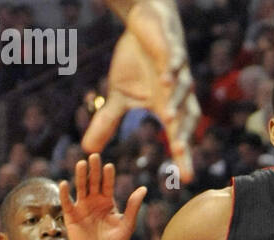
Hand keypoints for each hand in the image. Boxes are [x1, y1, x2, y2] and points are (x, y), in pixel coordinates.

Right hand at [59, 155, 146, 239]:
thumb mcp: (127, 225)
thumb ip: (133, 207)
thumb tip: (143, 188)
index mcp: (107, 202)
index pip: (108, 185)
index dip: (108, 176)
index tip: (109, 165)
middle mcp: (93, 201)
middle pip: (93, 182)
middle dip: (94, 170)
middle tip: (94, 155)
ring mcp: (81, 207)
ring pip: (80, 188)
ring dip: (80, 176)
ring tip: (81, 163)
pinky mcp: (71, 215)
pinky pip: (67, 202)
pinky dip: (65, 193)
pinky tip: (65, 183)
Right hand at [85, 0, 198, 182]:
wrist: (146, 25)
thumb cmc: (137, 63)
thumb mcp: (119, 95)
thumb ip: (107, 122)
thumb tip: (87, 149)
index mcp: (169, 109)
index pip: (178, 138)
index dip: (183, 158)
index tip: (186, 180)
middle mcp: (178, 96)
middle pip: (187, 120)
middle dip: (184, 137)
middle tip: (180, 154)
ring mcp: (178, 74)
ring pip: (182, 92)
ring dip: (176, 104)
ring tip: (168, 118)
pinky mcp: (174, 52)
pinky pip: (175, 64)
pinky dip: (171, 73)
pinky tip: (164, 81)